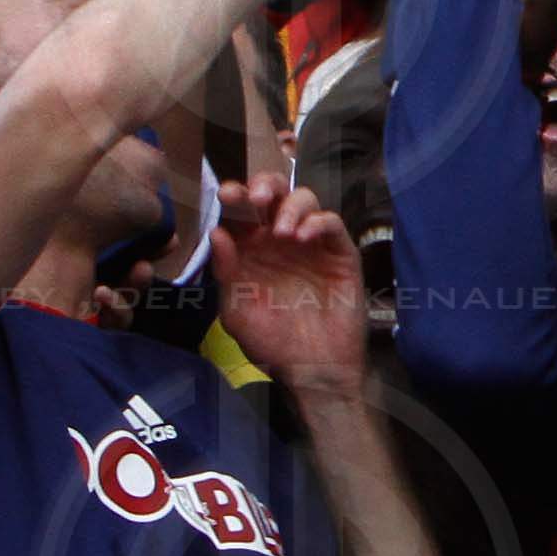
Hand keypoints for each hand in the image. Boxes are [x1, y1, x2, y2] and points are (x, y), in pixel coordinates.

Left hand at [209, 175, 371, 396]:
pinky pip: (332, 223)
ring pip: (305, 199)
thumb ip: (226, 271)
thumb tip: (217, 231)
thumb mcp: (237, 310)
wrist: (312, 369)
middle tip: (256, 199)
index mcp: (252, 248)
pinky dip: (318, 222)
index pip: (242, 210)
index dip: (235, 195)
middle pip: (275, 192)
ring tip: (283, 232)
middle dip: (264, 185)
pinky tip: (304, 238)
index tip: (226, 194)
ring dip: (290, 206)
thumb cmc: (271, 342)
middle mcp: (280, 239)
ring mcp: (312, 243)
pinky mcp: (340, 253)